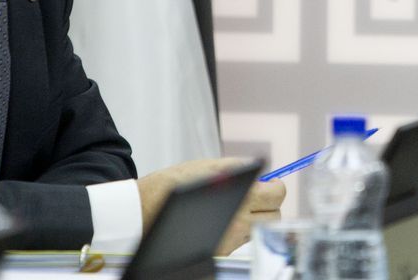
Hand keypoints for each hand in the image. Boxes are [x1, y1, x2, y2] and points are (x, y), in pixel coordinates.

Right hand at [139, 157, 283, 252]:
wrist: (140, 213)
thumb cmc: (171, 187)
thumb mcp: (207, 167)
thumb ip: (237, 169)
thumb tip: (259, 170)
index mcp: (238, 196)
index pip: (277, 195)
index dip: (275, 187)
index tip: (269, 184)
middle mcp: (237, 222)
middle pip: (275, 216)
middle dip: (269, 205)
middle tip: (256, 196)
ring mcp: (229, 240)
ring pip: (259, 230)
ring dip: (255, 218)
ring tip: (236, 207)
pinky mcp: (219, 252)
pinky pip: (240, 242)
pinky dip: (237, 231)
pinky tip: (220, 219)